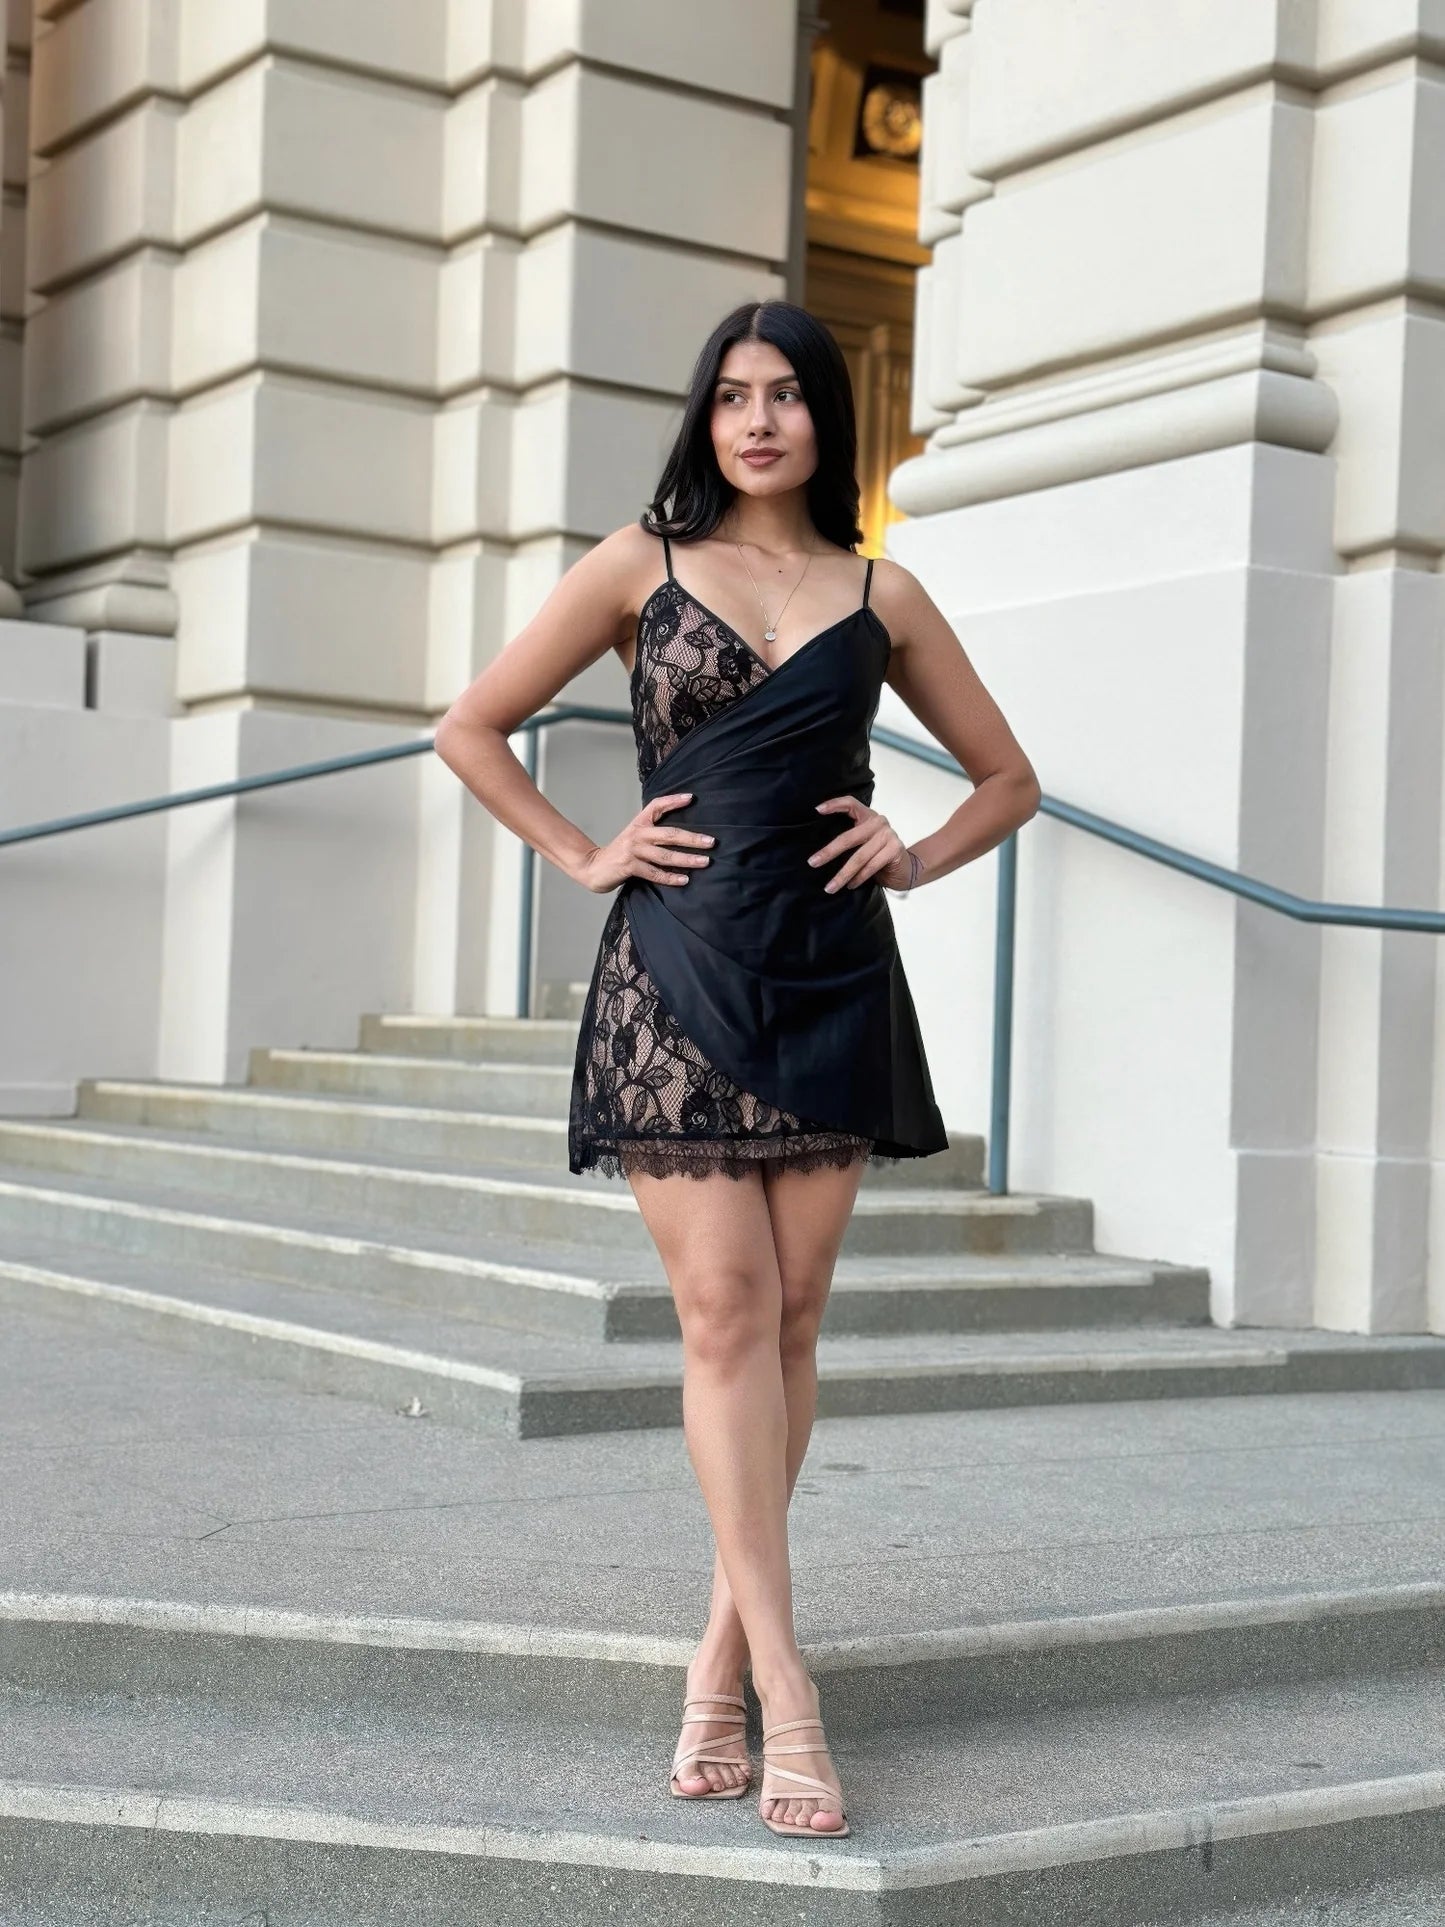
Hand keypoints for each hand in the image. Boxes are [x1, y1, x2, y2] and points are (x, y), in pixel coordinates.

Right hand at [576, 793, 714, 893]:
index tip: (691, 798)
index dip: (673, 801)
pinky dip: (671, 877)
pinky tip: (684, 879)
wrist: (593, 867)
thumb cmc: (620, 853)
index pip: (657, 806)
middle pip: (669, 834)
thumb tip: (681, 833)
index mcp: (639, 823)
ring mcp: (633, 850)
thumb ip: (652, 831)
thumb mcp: (634, 836)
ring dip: (687, 859)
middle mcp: (637, 834)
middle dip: (692, 838)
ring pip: (665, 855)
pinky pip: (655, 873)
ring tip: (705, 862)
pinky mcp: (630, 866)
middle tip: (711, 842)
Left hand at [808, 796, 911, 892]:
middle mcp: (878, 822)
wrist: (906, 868)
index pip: (850, 803)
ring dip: (842, 874)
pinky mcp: (895, 849)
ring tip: (830, 887)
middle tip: (813, 863)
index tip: (817, 810)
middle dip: (829, 852)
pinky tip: (850, 885)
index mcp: (868, 816)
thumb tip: (819, 851)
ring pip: (859, 857)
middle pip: (848, 837)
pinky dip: (858, 878)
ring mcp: (888, 835)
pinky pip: (871, 866)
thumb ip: (849, 839)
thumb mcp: (863, 843)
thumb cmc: (878, 855)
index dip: (834, 804)